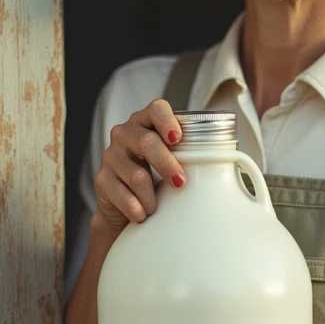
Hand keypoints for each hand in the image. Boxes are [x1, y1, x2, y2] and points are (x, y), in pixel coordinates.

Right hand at [93, 99, 185, 234]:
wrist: (125, 205)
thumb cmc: (156, 177)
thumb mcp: (172, 161)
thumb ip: (188, 154)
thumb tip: (223, 162)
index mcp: (145, 122)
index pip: (156, 109)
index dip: (167, 121)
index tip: (177, 138)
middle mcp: (125, 134)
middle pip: (146, 142)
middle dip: (167, 164)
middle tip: (180, 182)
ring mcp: (111, 155)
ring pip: (137, 174)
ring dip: (152, 195)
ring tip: (157, 206)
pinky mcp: (102, 179)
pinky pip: (122, 194)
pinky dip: (136, 208)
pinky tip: (142, 214)